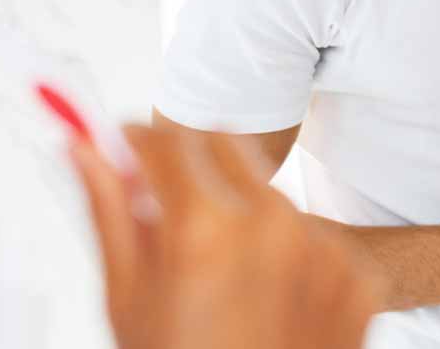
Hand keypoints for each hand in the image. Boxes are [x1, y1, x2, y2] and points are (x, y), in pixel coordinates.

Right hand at [71, 125, 375, 348]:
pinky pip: (312, 234)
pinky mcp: (357, 274)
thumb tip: (82, 148)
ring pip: (267, 189)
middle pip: (222, 144)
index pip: (163, 140)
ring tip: (217, 274)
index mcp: (203, 229)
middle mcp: (271, 224)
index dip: (133, 139)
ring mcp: (322, 248)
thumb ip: (110, 213)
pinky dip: (283, 252)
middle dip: (187, 160)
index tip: (121, 148)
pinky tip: (264, 300)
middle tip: (163, 203)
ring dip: (236, 207)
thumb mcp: (128, 301)